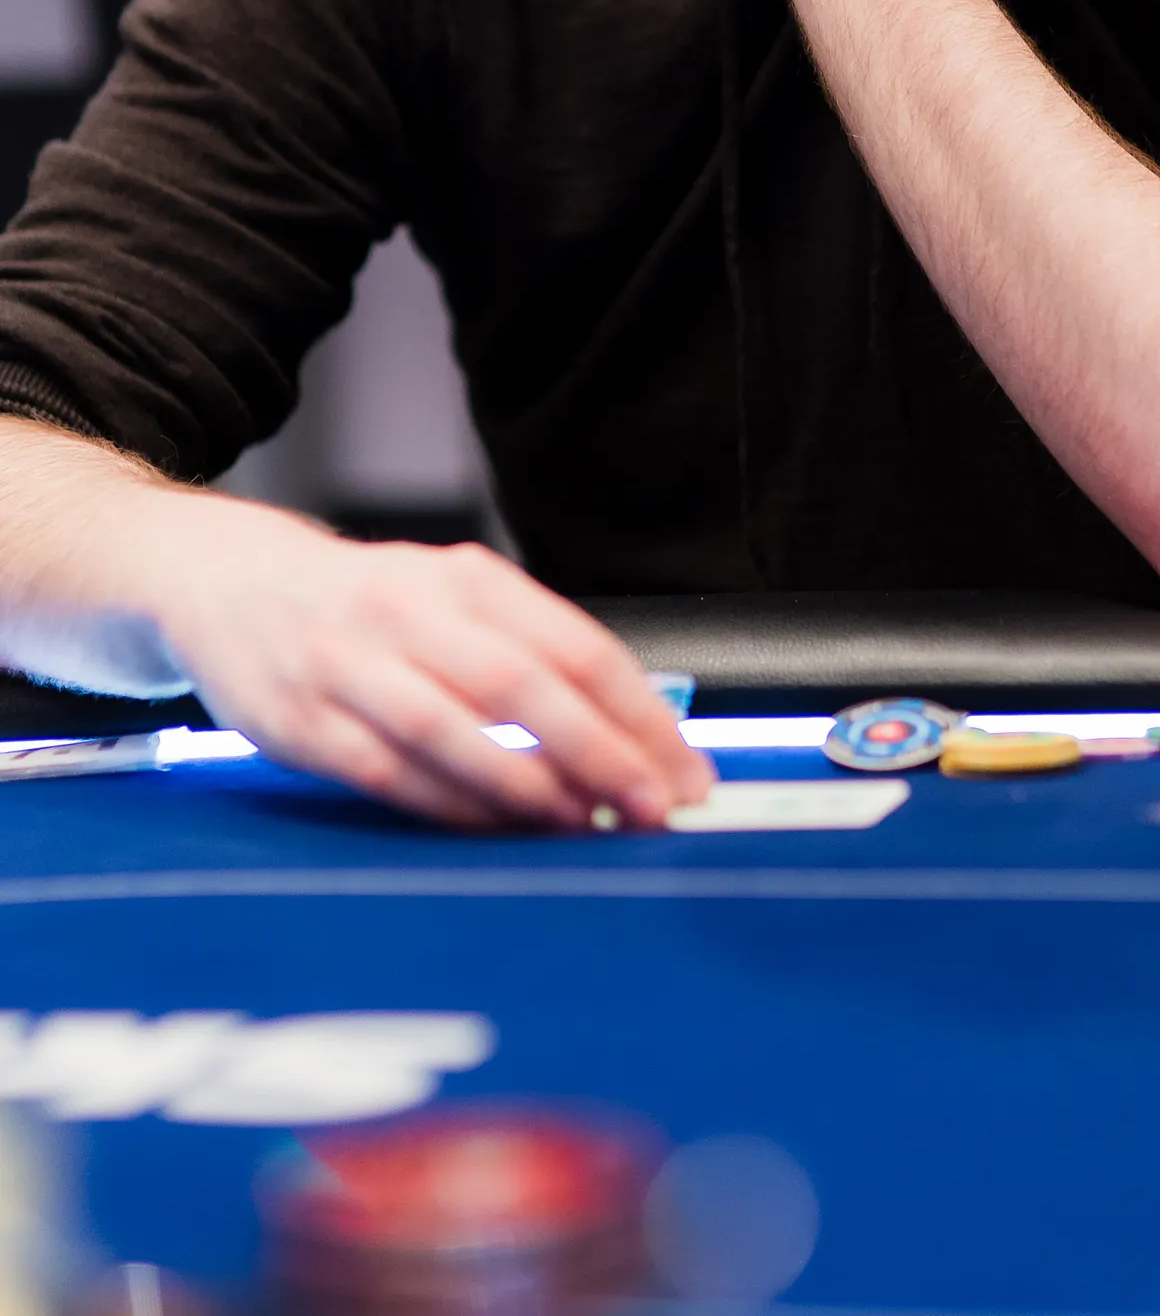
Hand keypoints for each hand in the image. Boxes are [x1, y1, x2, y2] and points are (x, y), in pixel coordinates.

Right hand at [150, 499, 713, 829]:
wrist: (226, 580)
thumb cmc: (363, 602)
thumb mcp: (447, 595)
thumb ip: (526, 648)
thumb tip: (631, 729)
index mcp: (462, 578)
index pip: (572, 644)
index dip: (636, 713)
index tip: (684, 768)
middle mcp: (408, 611)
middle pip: (520, 684)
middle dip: (599, 752)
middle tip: (653, 807)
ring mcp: (349, 666)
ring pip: (453, 731)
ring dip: (529, 787)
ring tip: (587, 825)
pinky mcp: (302, 723)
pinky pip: (391, 775)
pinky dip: (454, 807)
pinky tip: (502, 830)